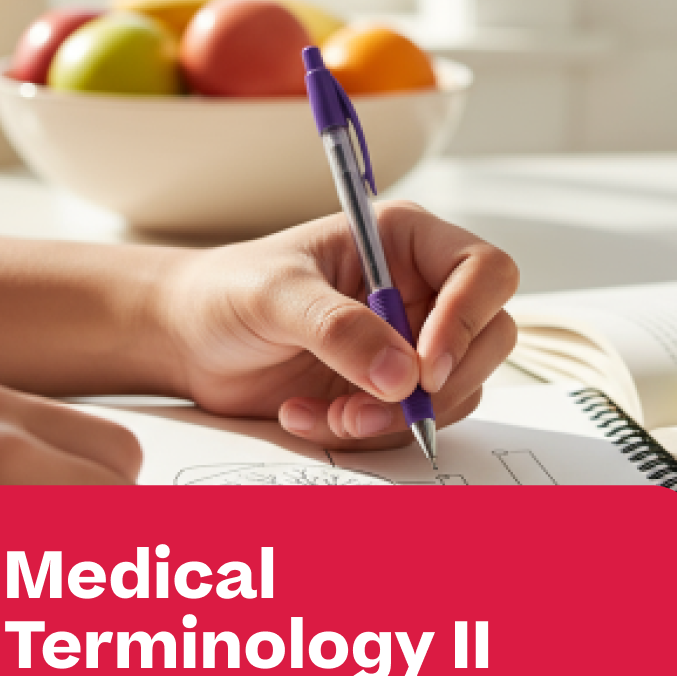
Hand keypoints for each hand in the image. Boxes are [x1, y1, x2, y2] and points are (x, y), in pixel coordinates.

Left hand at [161, 202, 518, 448]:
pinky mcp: (388, 390)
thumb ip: (337, 328)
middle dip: (436, 387)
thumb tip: (402, 376)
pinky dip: (366, 433)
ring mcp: (408, 344)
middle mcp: (419, 291)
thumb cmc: (225, 292)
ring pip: (454, 392)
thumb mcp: (274, 296)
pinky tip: (306, 415)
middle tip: (370, 406)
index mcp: (403, 242)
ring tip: (326, 413)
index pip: (483, 272)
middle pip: (489, 338)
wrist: (187, 341)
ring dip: (394, 419)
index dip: (468, 321)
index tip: (423, 368)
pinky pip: (411, 424)